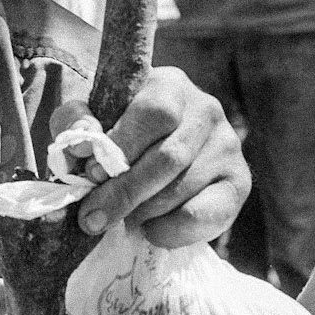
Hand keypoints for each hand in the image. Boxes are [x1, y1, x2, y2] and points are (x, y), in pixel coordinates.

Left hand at [69, 67, 250, 247]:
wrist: (148, 158)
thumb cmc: (114, 133)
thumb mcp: (88, 119)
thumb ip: (75, 122)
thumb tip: (83, 143)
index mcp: (169, 84)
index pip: (154, 112)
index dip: (122, 146)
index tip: (92, 175)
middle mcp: (206, 109)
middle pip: (169, 157)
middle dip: (125, 192)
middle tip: (94, 217)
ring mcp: (227, 145)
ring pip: (183, 189)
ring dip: (144, 212)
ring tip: (121, 218)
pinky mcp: (239, 182)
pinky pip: (204, 215)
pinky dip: (170, 230)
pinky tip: (150, 228)